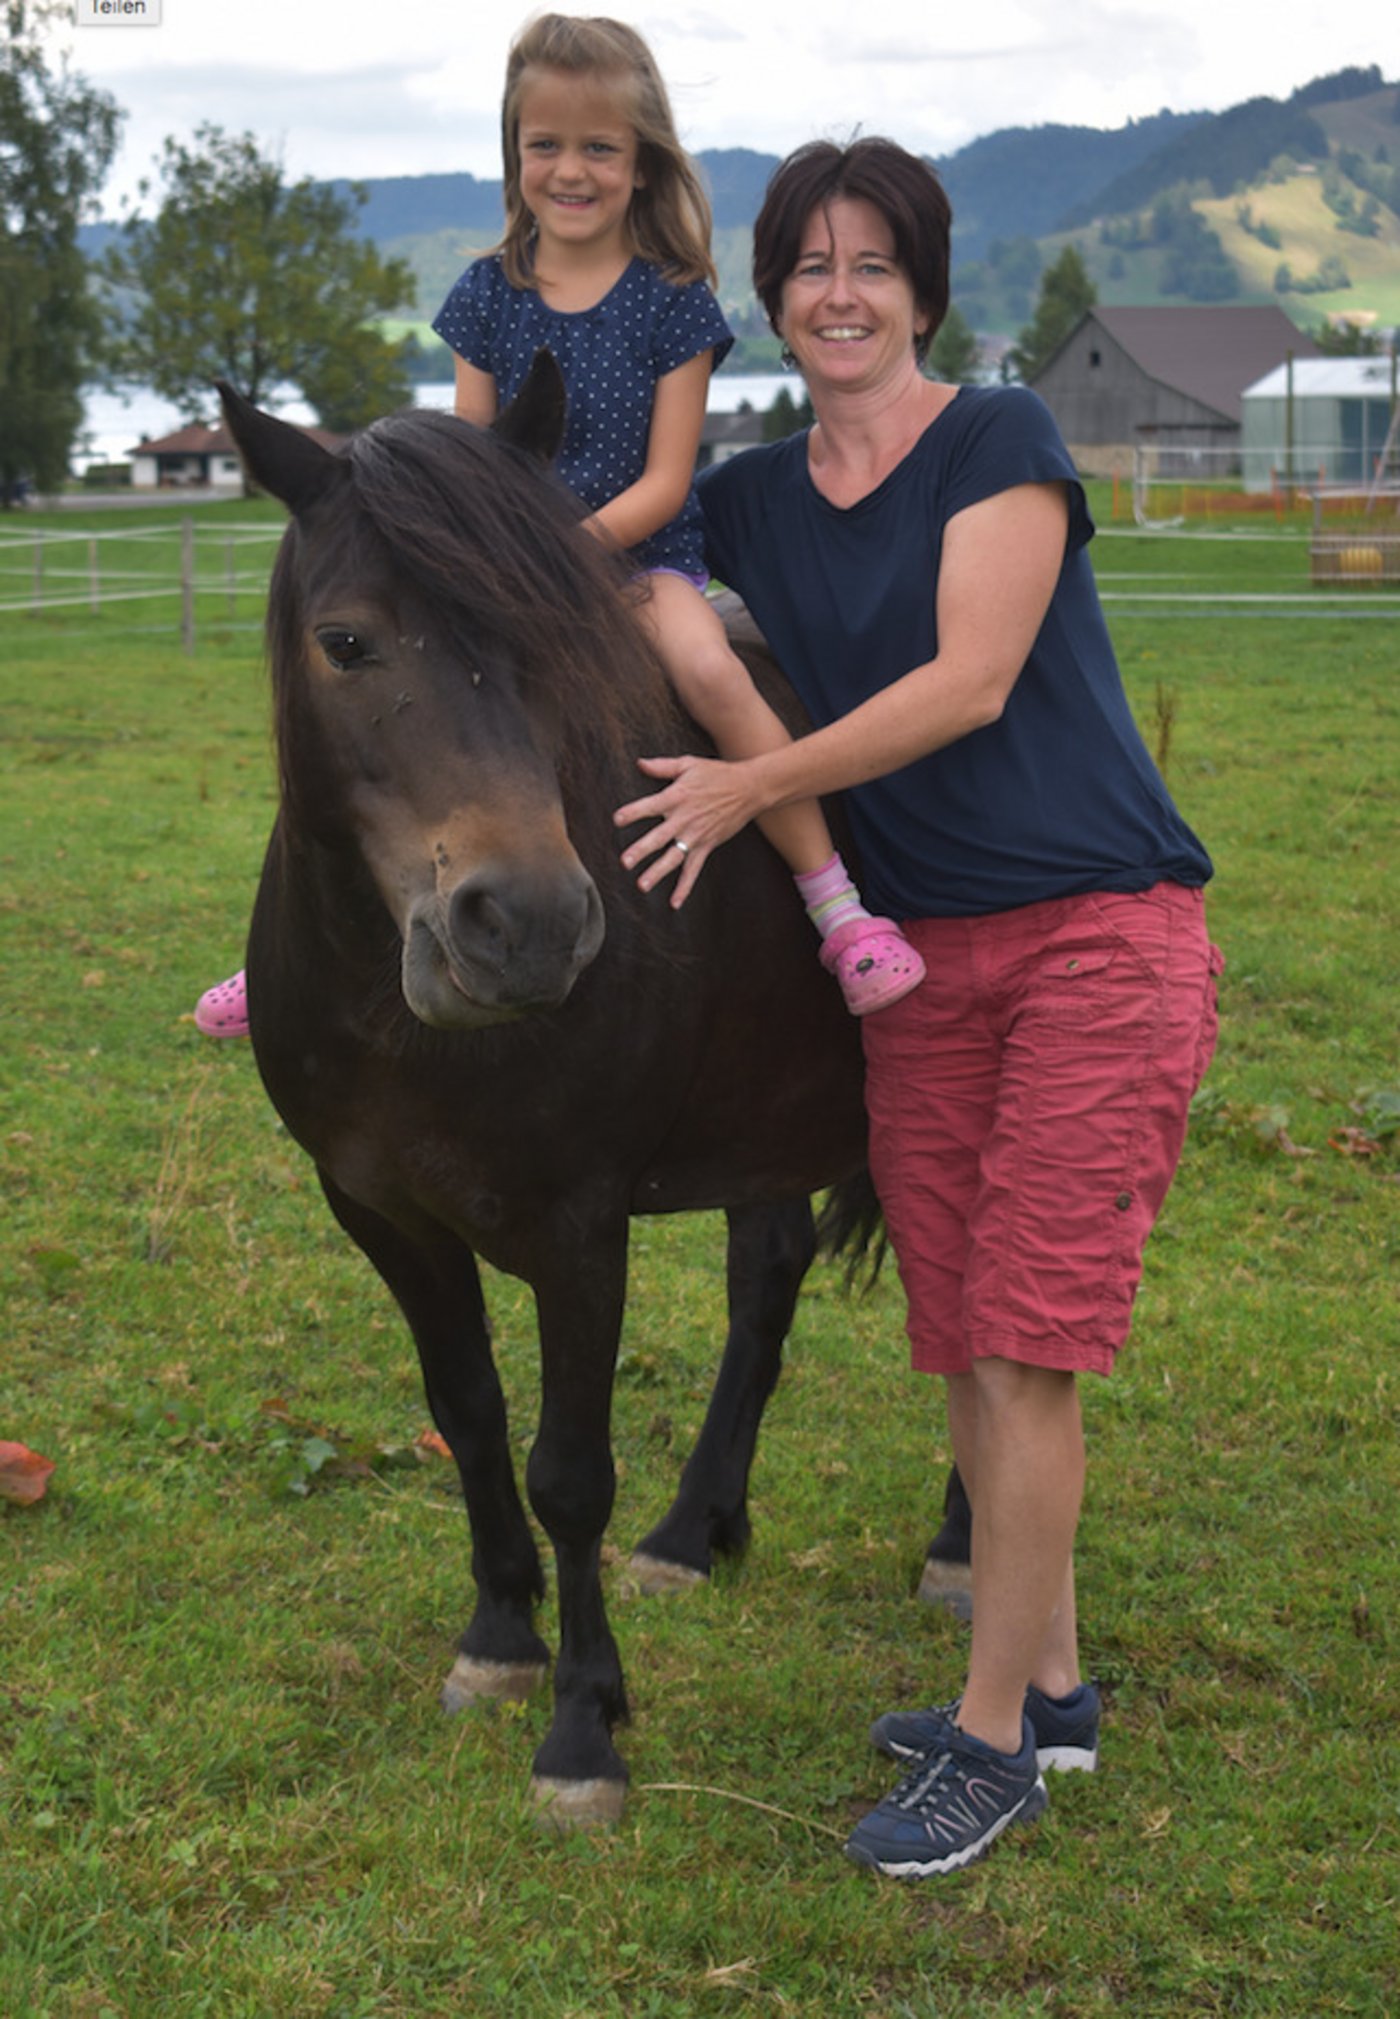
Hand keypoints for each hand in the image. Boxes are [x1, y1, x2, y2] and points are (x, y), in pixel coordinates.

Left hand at [614, 753, 761, 906]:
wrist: (749, 788)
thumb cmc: (717, 774)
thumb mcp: (689, 764)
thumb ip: (662, 766)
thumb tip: (639, 763)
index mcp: (677, 796)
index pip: (650, 805)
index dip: (633, 812)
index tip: (617, 820)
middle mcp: (684, 819)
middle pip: (659, 836)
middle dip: (641, 849)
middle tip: (625, 861)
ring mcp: (696, 835)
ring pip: (674, 857)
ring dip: (658, 871)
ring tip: (642, 885)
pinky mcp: (707, 845)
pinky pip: (694, 869)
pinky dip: (685, 887)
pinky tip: (674, 902)